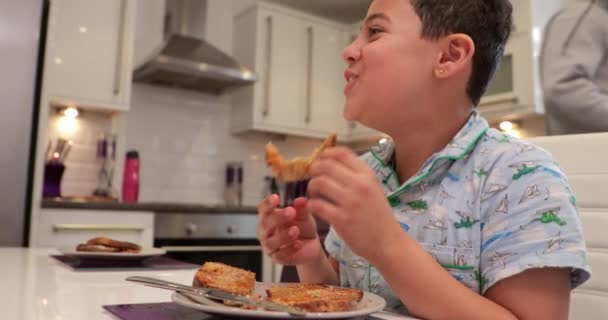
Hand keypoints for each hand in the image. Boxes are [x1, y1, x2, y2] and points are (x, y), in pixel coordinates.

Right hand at [256, 194, 322, 264]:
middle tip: (291, 212)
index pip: (263, 209)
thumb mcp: (304, 216)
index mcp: (268, 217)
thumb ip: (302, 208)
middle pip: (265, 224)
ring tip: (295, 230)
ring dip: (282, 236)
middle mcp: (265, 231)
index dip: (267, 203)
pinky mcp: (277, 258)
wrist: (311, 245)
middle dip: (277, 218)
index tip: (276, 197)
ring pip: (270, 242)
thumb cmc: (303, 226)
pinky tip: (299, 244)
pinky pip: (279, 256)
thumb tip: (301, 200)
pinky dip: (289, 249)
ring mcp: (269, 246)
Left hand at [307, 147, 401, 262]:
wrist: (388, 243)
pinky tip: (315, 208)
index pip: (342, 153)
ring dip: (311, 187)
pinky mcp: (341, 219)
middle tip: (312, 178)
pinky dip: (311, 205)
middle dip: (314, 170)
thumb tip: (332, 164)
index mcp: (367, 175)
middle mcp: (359, 185)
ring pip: (318, 183)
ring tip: (314, 194)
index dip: (326, 154)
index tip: (320, 160)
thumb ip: (357, 177)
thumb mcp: (374, 189)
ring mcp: (350, 202)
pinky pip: (316, 205)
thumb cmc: (379, 217)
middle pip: (326, 165)